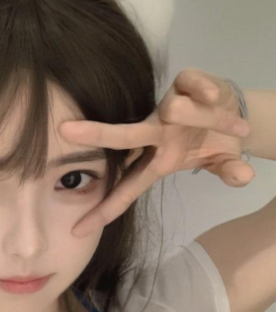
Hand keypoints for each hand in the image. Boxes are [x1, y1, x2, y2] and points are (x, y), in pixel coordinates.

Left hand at [59, 68, 255, 236]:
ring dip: (201, 115)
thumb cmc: (211, 141)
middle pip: (124, 136)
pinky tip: (213, 96)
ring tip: (224, 119)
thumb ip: (227, 171)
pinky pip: (193, 85)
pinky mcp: (186, 82)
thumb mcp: (220, 163)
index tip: (78, 229)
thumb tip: (243, 176)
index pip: (127, 188)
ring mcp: (168, 107)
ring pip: (173, 109)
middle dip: (98, 134)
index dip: (106, 209)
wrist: (232, 109)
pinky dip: (204, 92)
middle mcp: (155, 133)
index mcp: (157, 161)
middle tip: (67, 130)